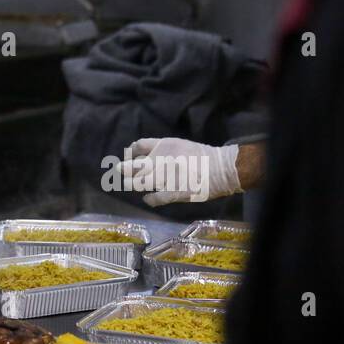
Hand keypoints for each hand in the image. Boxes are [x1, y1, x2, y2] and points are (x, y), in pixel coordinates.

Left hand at [115, 137, 240, 205]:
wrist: (221, 169)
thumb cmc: (201, 156)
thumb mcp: (178, 145)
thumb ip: (160, 149)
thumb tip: (141, 155)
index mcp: (164, 146)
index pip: (138, 146)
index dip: (130, 152)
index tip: (128, 157)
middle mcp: (162, 161)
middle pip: (133, 166)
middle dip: (124, 170)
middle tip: (121, 172)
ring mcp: (166, 178)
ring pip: (139, 183)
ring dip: (132, 184)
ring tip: (129, 184)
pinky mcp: (174, 192)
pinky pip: (154, 198)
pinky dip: (149, 199)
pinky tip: (147, 198)